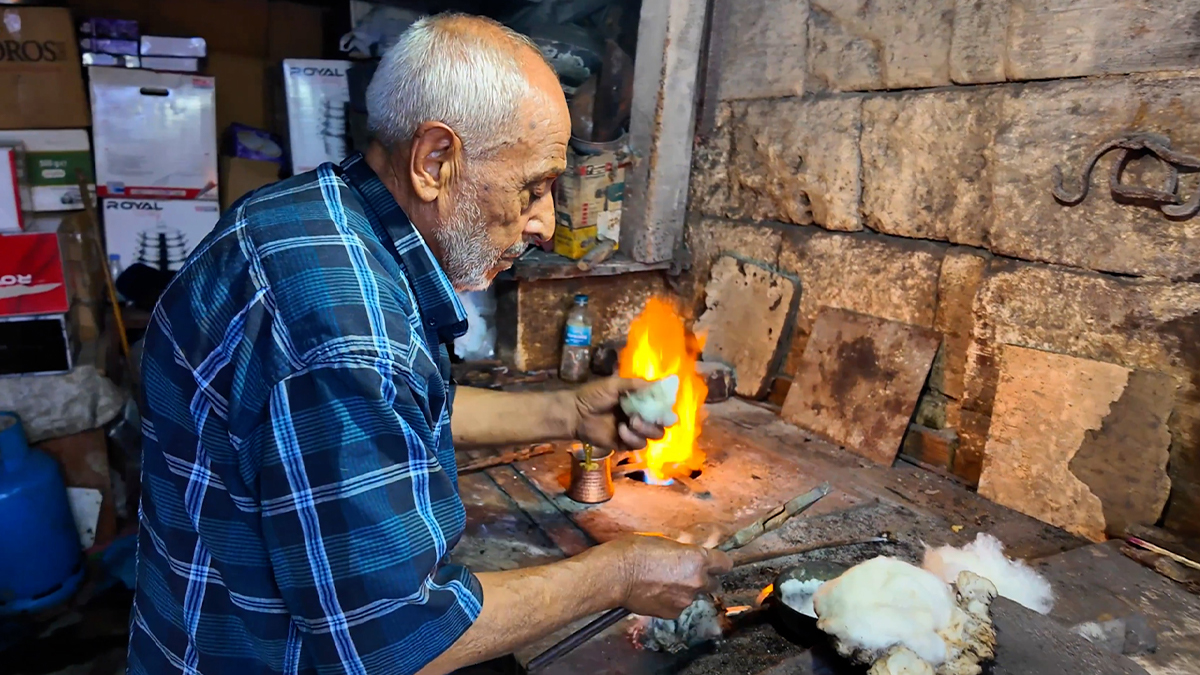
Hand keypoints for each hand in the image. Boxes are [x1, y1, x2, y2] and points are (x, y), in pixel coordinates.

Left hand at [571, 377, 666, 449]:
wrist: (575, 412)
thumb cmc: (593, 395)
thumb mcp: (614, 384)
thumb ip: (636, 384)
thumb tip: (659, 383)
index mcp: (640, 401)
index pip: (661, 407)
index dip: (665, 407)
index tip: (664, 405)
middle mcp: (640, 417)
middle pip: (662, 425)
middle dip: (657, 421)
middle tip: (645, 415)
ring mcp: (633, 431)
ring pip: (653, 436)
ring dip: (645, 429)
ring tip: (631, 421)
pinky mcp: (625, 444)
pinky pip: (638, 444)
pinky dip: (632, 437)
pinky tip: (621, 430)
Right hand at [604, 535, 731, 618]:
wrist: (616, 574)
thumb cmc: (635, 551)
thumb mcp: (665, 542)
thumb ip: (683, 552)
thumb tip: (689, 556)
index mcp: (698, 559)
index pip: (725, 564)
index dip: (718, 562)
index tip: (713, 561)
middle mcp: (697, 582)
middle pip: (714, 584)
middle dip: (704, 578)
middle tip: (686, 572)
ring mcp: (685, 600)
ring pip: (694, 596)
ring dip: (685, 590)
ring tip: (664, 582)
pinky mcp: (672, 614)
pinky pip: (679, 607)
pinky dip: (672, 601)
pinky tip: (656, 592)